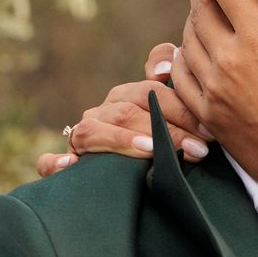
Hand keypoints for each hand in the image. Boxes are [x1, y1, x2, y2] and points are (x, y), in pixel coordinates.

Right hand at [34, 43, 211, 176]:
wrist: (141, 186)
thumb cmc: (167, 144)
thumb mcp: (180, 117)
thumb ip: (175, 82)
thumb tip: (161, 70)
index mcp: (128, 97)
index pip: (149, 91)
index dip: (178, 107)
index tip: (208, 129)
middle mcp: (103, 113)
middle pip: (128, 111)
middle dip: (166, 130)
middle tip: (198, 150)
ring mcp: (82, 137)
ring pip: (93, 131)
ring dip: (121, 140)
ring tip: (150, 150)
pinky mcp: (65, 163)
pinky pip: (48, 162)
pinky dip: (54, 163)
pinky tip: (69, 165)